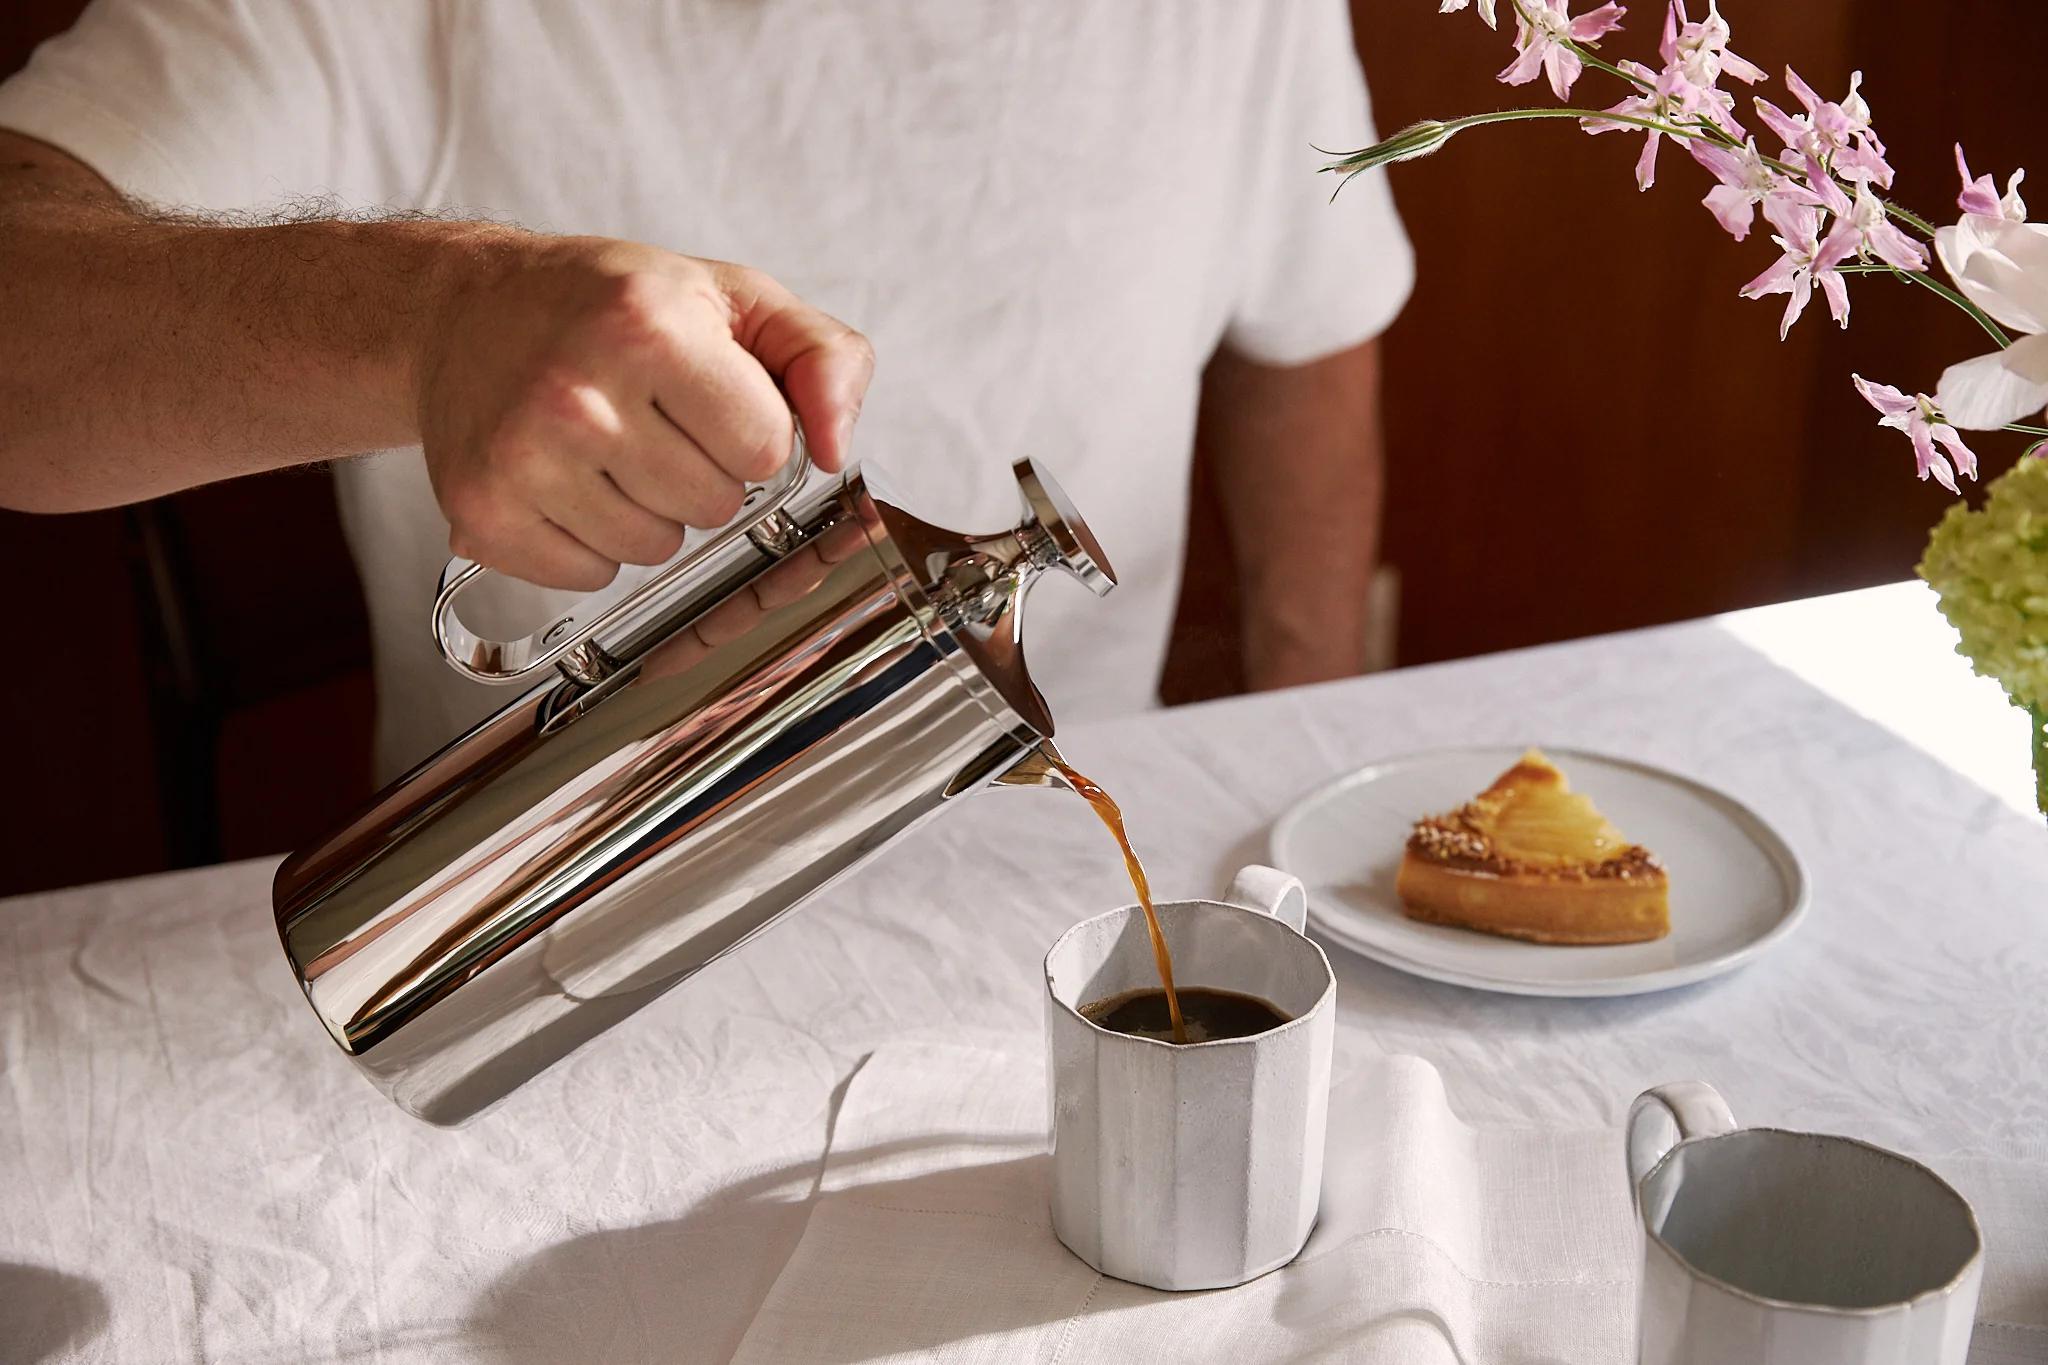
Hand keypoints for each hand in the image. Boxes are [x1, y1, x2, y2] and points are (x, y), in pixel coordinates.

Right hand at [417, 234, 873, 589]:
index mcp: (647, 327)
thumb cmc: (603, 304)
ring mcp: (522, 459)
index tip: (710, 400)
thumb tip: (832, 448)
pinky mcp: (482, 513)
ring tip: (606, 448)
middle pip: (714, 506)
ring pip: (655, 550)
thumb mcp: (731, 297)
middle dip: (701, 472)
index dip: (750, 433)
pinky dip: (590, 543)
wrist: (461, 311)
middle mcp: (577, 394)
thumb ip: (821, 357)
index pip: (764, 449)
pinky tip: (565, 481)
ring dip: (647, 511)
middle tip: (652, 420)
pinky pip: (590, 575)